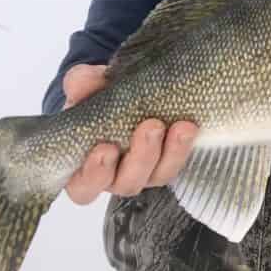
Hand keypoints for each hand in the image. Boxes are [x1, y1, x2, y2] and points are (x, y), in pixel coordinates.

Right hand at [62, 64, 198, 205]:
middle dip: (140, 157)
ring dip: (170, 152)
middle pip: (127, 183)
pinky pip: (177, 164)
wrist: (126, 91)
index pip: (83, 187)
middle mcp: (114, 178)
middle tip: (150, 127)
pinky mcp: (167, 164)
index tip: (105, 148)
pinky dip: (183, 147)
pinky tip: (189, 126)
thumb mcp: (86, 87)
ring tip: (181, 126)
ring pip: (157, 176)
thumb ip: (81, 84)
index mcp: (83, 169)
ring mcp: (143, 173)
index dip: (93, 174)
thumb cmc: (94, 99)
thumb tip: (82, 83)